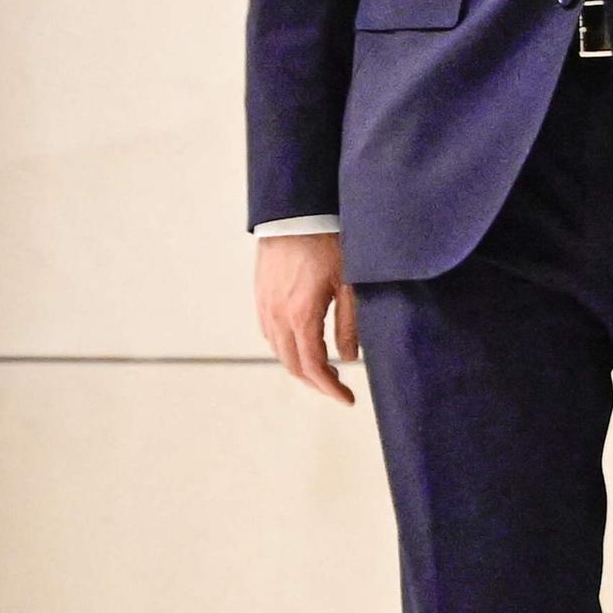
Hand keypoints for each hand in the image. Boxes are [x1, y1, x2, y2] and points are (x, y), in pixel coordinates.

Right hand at [255, 232, 358, 405]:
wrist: (296, 211)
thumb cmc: (329, 241)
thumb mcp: (351, 282)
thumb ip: (351, 322)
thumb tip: (350, 357)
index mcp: (300, 315)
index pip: (313, 366)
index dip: (330, 388)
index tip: (348, 400)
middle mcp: (276, 315)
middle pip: (292, 364)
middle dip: (316, 382)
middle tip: (339, 389)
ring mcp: (264, 305)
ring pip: (278, 350)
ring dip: (300, 365)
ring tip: (327, 369)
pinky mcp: (260, 295)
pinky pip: (270, 332)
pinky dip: (287, 347)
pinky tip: (306, 343)